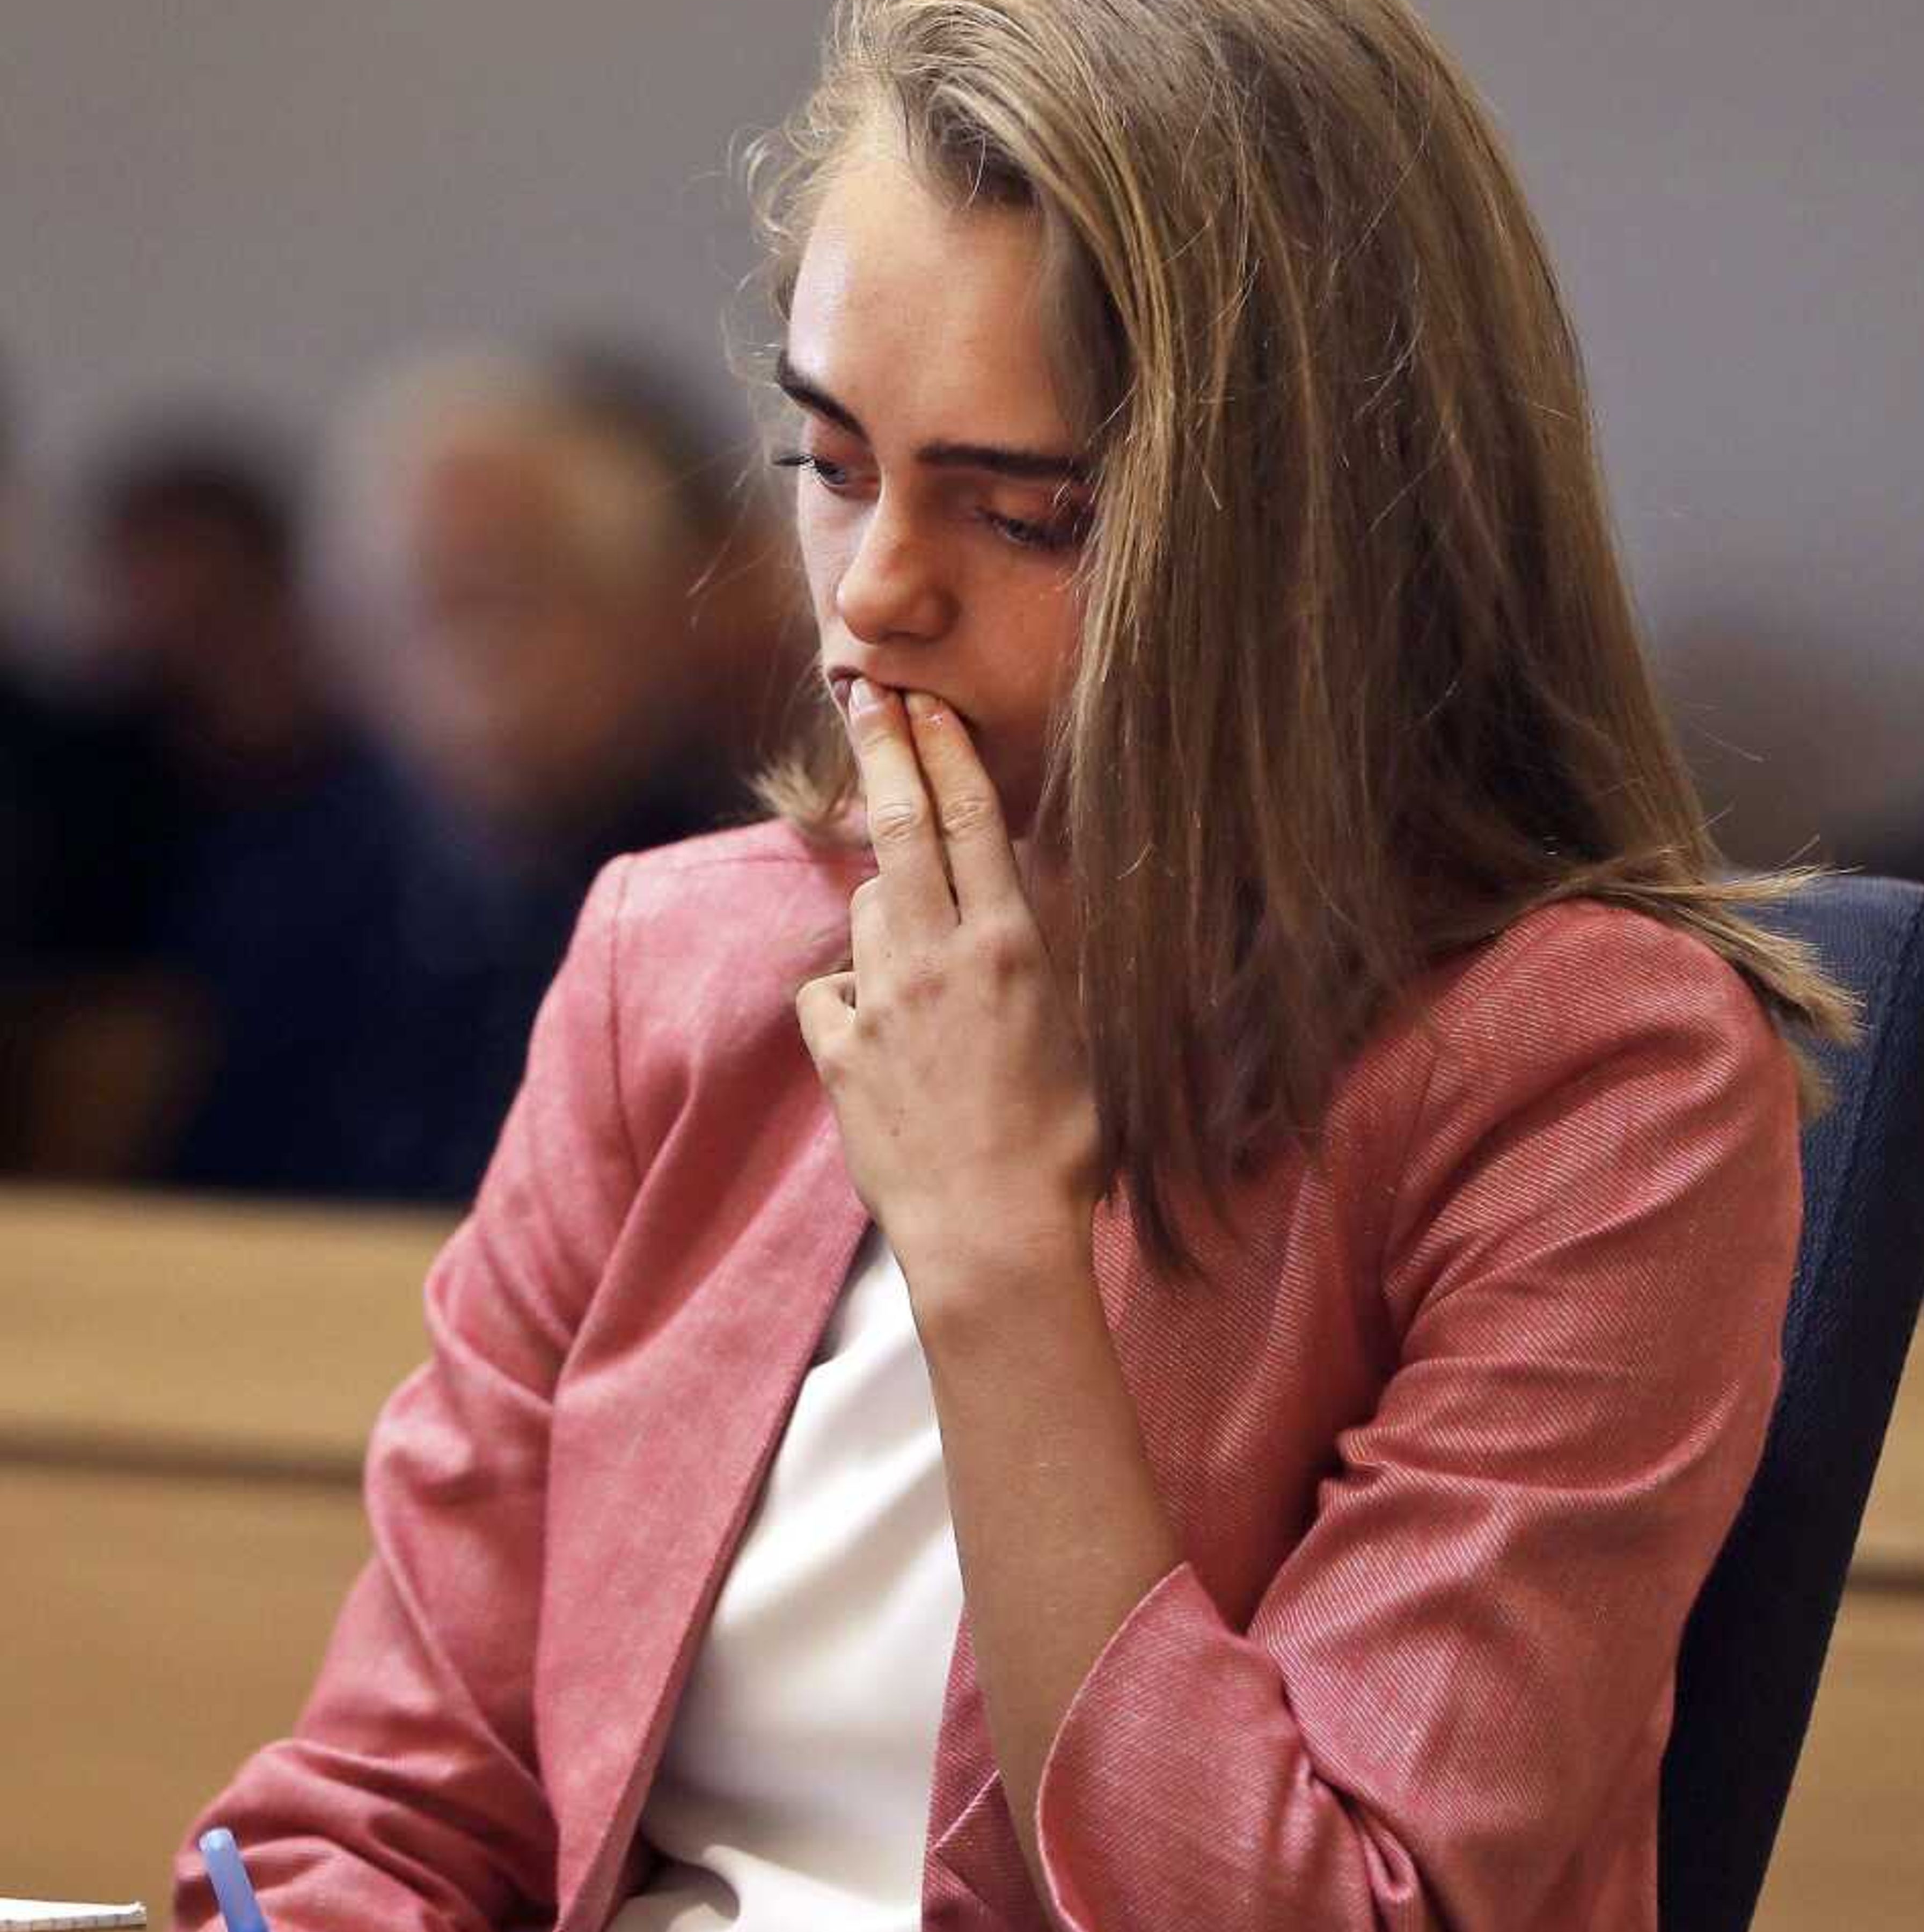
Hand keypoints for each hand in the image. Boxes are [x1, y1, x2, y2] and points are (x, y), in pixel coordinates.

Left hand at [795, 684, 1101, 1308]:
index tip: (925, 703)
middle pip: (898, 830)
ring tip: (915, 936)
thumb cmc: (1063, 1151)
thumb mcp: (1087, 1041)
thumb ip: (1058, 963)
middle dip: (882, 752)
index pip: (973, 823)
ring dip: (884, 903)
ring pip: (865, 909)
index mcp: (1010, 949)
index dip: (946, 754)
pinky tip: (871, 1021)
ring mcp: (878, 1003)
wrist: (989, 1238)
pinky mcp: (836, 1053)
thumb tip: (1050, 906)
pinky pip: (827, 989)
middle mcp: (936, 960)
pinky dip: (846, 991)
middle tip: (867, 694)